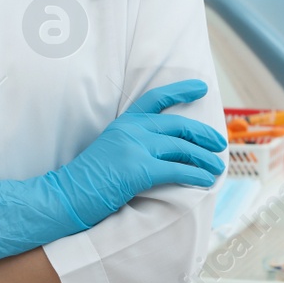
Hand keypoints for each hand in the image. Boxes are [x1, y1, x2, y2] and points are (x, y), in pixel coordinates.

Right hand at [0, 79, 227, 261]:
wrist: (64, 195)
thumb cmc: (86, 180)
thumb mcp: (110, 150)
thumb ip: (133, 143)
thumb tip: (162, 151)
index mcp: (124, 122)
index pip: (156, 98)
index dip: (181, 90)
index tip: (202, 87)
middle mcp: (132, 130)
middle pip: (178, 125)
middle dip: (203, 134)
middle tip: (219, 143)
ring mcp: (135, 148)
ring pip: (182, 148)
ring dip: (204, 158)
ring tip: (217, 167)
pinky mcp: (139, 170)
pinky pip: (177, 169)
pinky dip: (196, 174)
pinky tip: (207, 181)